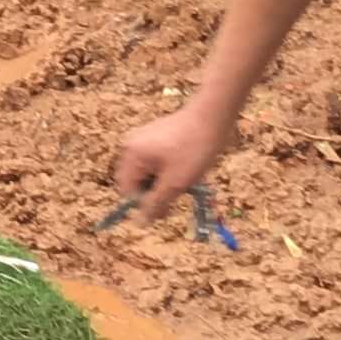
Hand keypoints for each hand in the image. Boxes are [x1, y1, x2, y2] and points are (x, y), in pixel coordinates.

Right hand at [111, 102, 232, 222]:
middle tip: (177, 192)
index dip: (144, 203)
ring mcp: (142, 138)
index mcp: (132, 155)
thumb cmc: (194, 150)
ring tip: (184, 178)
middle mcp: (131, 145)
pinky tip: (184, 167)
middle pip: (135, 181)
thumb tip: (140, 223)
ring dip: (162, 181)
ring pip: (147, 172)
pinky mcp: (155, 135)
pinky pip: (153, 161)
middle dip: (154, 191)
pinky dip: (166, 169)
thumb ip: (155, 203)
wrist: (213, 116)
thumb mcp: (176, 183)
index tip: (167, 206)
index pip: (127, 191)